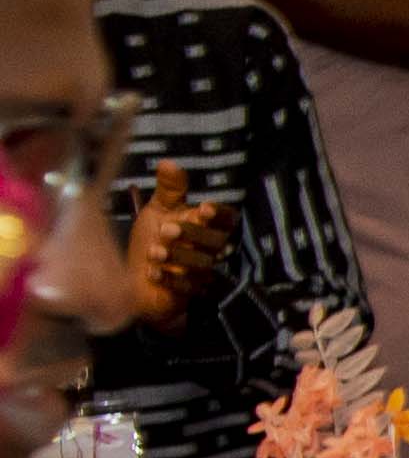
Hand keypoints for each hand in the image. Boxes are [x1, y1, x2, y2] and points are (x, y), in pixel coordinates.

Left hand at [121, 159, 224, 320]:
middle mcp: (207, 251)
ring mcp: (200, 274)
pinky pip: (188, 289)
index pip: (227, 220)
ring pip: (203, 265)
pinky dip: (170, 281)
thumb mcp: (157, 212)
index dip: (220, 215)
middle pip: (217, 243)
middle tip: (167, 230)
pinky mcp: (189, 295)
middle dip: (193, 235)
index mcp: (204, 228)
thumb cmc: (151, 242)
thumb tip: (168, 162)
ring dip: (179, 258)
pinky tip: (152, 273)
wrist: (133, 279)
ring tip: (154, 253)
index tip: (204, 209)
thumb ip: (168, 191)